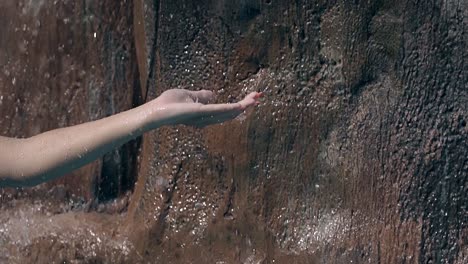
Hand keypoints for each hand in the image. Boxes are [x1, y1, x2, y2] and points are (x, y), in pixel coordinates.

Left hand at [145, 89, 261, 127]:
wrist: (157, 111)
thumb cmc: (168, 104)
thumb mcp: (188, 95)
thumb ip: (201, 96)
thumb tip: (212, 93)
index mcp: (206, 115)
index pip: (227, 110)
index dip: (240, 104)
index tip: (252, 97)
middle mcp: (208, 119)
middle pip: (231, 112)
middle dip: (246, 104)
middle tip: (259, 96)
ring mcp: (205, 117)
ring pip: (229, 112)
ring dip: (243, 105)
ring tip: (256, 98)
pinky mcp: (201, 113)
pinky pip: (220, 110)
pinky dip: (232, 108)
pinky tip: (242, 105)